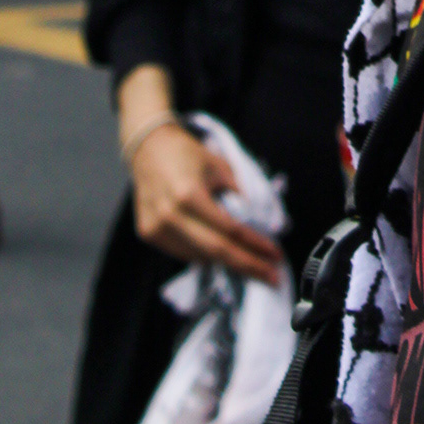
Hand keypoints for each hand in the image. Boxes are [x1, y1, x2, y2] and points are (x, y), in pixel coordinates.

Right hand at [127, 121, 282, 284]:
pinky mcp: (148, 235)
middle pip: (215, 251)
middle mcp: (170, 216)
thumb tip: (257, 223)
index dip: (254, 245)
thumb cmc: (187, 153)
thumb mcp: (220, 166)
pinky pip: (183, 253)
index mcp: (189, 195)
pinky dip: (205, 254)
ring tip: (250, 263)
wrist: (148, 148)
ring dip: (227, 262)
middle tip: (272, 276)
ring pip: (199, 257)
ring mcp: (156, 229)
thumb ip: (238, 194)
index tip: (276, 255)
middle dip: (247, 265)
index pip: (229, 229)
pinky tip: (221, 251)